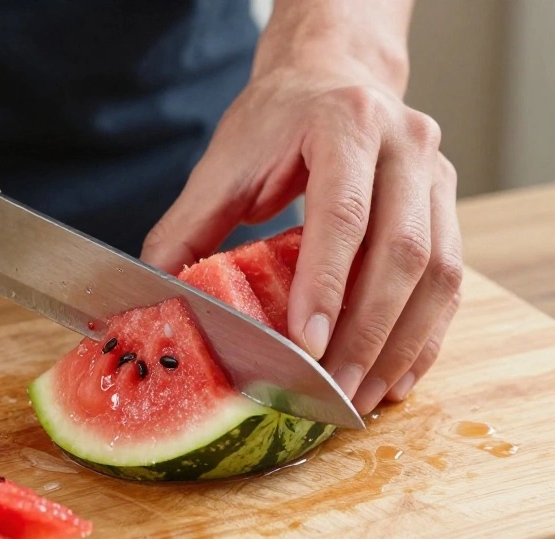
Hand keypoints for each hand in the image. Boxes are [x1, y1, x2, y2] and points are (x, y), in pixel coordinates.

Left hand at [140, 2, 462, 414]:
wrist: (328, 76)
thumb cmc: (272, 122)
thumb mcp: (222, 165)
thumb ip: (186, 229)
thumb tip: (153, 299)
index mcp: (345, 123)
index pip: (342, 214)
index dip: (326, 285)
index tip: (306, 347)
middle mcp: (406, 144)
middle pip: (402, 251)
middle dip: (367, 332)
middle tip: (332, 390)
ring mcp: (438, 173)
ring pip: (438, 272)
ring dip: (400, 344)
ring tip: (362, 396)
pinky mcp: (448, 205)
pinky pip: (451, 280)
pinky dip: (424, 334)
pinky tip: (396, 375)